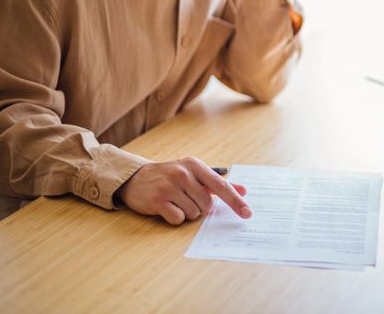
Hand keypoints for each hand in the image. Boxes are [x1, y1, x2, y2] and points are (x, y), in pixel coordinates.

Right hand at [116, 157, 251, 224]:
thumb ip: (218, 183)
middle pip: (207, 205)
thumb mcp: (194, 173)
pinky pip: (178, 219)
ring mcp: (169, 186)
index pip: (221, 186)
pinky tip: (166, 207)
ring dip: (187, 212)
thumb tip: (244, 190)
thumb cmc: (171, 176)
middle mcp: (183, 174)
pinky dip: (175, 217)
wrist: (136, 178)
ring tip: (175, 200)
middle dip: (200, 207)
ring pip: (193, 214)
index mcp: (195, 165)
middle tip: (186, 198)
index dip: (235, 201)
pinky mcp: (157, 200)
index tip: (247, 213)